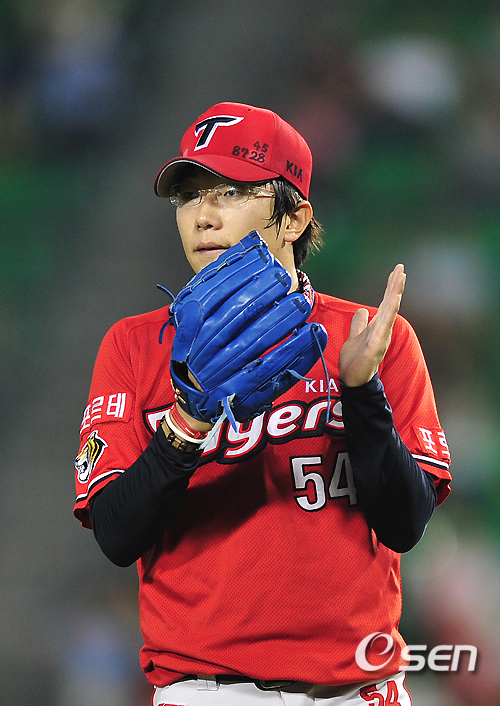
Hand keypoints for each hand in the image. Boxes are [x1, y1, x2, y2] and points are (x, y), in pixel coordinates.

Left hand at [339, 264, 405, 386]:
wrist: (353, 380)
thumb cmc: (356, 361)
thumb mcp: (355, 336)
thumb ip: (359, 324)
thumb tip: (362, 310)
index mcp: (377, 326)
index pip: (385, 302)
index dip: (391, 287)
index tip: (397, 271)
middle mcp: (382, 330)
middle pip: (390, 304)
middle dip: (395, 286)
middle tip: (400, 268)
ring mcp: (381, 338)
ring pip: (390, 313)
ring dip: (395, 296)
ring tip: (400, 280)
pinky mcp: (376, 347)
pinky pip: (384, 329)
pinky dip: (389, 316)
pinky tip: (393, 303)